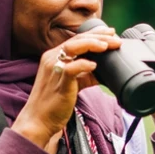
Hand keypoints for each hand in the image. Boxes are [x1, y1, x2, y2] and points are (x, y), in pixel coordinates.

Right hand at [11, 28, 121, 152]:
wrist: (38, 121)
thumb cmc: (54, 103)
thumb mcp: (71, 83)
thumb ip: (84, 74)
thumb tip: (103, 71)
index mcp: (53, 57)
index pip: (76, 39)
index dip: (94, 34)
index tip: (110, 32)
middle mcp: (51, 59)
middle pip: (77, 40)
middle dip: (99, 37)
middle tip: (116, 39)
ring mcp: (54, 70)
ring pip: (72, 48)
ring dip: (92, 44)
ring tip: (107, 46)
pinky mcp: (58, 83)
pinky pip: (71, 69)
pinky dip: (83, 64)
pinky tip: (94, 65)